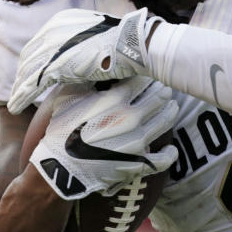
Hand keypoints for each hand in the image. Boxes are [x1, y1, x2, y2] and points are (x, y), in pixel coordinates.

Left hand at [8, 8, 159, 113]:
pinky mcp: (55, 65)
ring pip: (28, 72)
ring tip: (15, 103)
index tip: (32, 73)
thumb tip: (80, 53)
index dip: (34, 60)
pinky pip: (32, 84)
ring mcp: (53, 48)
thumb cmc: (123, 40)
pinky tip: (16, 107)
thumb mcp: (96, 34)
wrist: (131, 43)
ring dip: (19, 89)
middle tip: (20, 90)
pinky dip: (22, 96)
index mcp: (61, 21)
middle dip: (22, 75)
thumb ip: (81, 42)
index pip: (40, 43)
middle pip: (30, 57)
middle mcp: (52, 31)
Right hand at [29, 77, 179, 199]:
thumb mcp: (66, 97)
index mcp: (116, 98)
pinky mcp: (138, 163)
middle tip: (166, 88)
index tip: (151, 74)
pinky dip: (169, 152)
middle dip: (163, 91)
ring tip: (173, 107)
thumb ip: (85, 79)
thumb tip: (96, 63)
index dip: (148, 76)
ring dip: (171, 111)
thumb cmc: (59, 131)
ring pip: (165, 120)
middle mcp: (132, 117)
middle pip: (159, 98)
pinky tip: (170, 148)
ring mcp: (138, 141)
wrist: (58, 169)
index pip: (143, 80)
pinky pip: (164, 158)